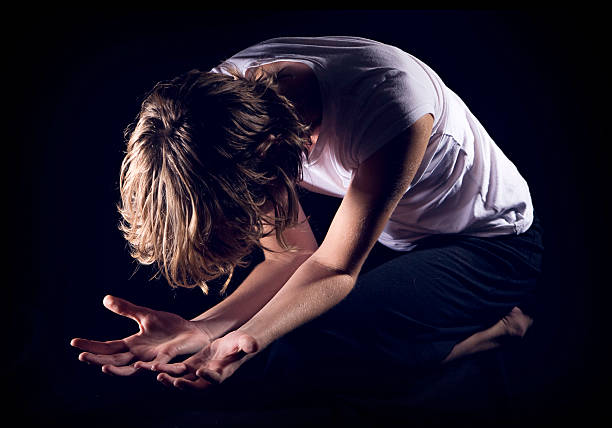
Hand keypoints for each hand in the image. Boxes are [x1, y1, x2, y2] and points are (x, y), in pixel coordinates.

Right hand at [70, 295, 210, 375]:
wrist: (193, 332)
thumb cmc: (170, 327)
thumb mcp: (145, 315)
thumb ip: (126, 309)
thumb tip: (105, 299)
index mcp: (133, 345)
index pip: (108, 347)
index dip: (92, 345)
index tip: (73, 342)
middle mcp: (140, 355)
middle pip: (115, 361)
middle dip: (98, 360)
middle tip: (82, 357)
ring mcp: (154, 358)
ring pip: (133, 369)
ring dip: (119, 370)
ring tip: (103, 368)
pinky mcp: (170, 357)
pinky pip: (160, 364)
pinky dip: (151, 366)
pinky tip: (142, 365)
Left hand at [154, 330, 258, 389]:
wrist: (232, 344)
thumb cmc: (240, 344)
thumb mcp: (244, 342)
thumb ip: (248, 344)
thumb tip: (254, 346)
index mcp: (222, 373)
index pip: (215, 379)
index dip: (208, 377)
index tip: (201, 372)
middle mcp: (207, 378)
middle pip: (194, 386)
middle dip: (183, 385)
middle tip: (173, 381)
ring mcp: (197, 374)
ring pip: (181, 380)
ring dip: (170, 379)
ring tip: (158, 374)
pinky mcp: (189, 368)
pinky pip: (176, 372)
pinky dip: (167, 370)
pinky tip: (154, 366)